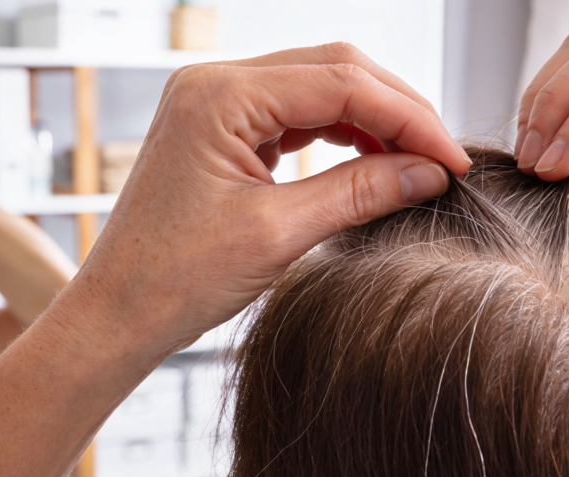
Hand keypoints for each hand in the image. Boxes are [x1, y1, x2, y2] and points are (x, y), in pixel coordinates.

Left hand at [71, 43, 470, 356]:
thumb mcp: (278, 235)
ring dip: (370, 121)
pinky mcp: (217, 130)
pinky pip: (292, 115)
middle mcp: (213, 84)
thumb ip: (359, 193)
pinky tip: (370, 161)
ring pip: (317, 88)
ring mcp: (213, 104)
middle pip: (333, 69)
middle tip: (442, 160)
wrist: (117, 315)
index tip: (451, 160)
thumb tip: (429, 173)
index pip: (341, 81)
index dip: (408, 118)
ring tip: (414, 164)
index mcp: (219, 95)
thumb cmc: (175, 280)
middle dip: (396, 111)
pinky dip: (337, 134)